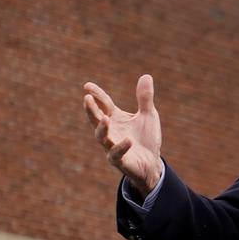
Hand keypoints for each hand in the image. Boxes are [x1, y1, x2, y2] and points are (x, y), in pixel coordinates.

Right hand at [83, 74, 162, 198]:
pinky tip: (129, 140)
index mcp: (115, 118)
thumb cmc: (145, 138)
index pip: (103, 104)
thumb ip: (145, 98)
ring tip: (106, 118)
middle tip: (86, 98)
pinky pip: (116, 154)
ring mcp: (112, 146)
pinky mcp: (120, 160)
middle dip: (91, 110)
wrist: (151, 163)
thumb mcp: (148, 115)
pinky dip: (121, 147)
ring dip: (102, 128)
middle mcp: (110, 131)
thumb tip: (146, 75)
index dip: (96, 94)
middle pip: (96, 119)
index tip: (87, 85)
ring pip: (101, 137)